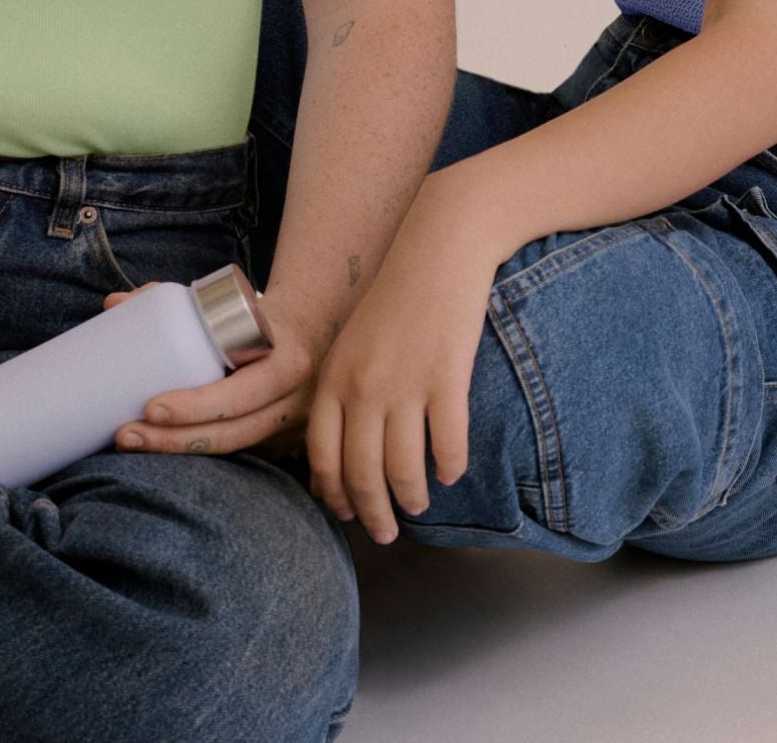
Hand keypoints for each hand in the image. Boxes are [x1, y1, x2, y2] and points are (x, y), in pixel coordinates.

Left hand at [106, 285, 328, 457]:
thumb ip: (172, 299)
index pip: (242, 394)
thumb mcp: (231, 301)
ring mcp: (292, 426)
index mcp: (289, 360)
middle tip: (126, 434)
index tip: (150, 407)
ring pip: (233, 450)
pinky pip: (240, 454)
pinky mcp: (282, 442)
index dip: (196, 407)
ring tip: (133, 444)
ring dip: (179, 453)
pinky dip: (201, 457)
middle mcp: (296, 400)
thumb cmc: (260, 314)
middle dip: (174, 440)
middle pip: (232, 434)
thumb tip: (113, 304)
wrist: (312, 329)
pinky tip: (165, 453)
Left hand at [306, 179, 500, 541]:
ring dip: (412, 497)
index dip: (335, 495)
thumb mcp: (354, 340)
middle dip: (372, 513)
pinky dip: (451, 465)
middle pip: (361, 473)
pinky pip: (448, 442)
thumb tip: (346, 443)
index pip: (323, 458)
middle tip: (385, 533)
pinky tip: (453, 472)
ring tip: (420, 506)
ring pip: (404, 468)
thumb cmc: (397, 292)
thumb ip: (345, 387)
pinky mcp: (446, 376)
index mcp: (333, 379)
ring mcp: (404, 384)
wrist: (440, 244)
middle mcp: (362, 388)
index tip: (347, 514)